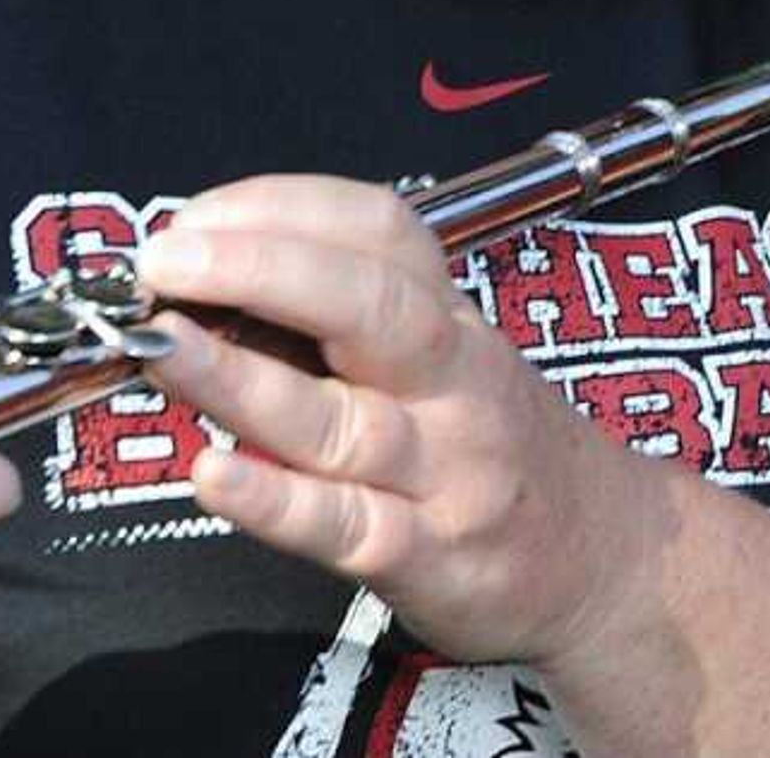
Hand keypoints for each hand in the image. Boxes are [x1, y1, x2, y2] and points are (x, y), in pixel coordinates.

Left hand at [134, 176, 665, 672]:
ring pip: (341, 419)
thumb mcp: (448, 362)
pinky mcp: (432, 561)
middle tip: (167, 260)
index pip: (378, 230)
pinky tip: (215, 476)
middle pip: (371, 305)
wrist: (608, 558)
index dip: (280, 210)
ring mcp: (444, 473)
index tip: (193, 220)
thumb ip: (341, 329)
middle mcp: (454, 383)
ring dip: (241, 378)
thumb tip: (201, 292)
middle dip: (264, 268)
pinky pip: (350, 527)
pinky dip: (279, 502)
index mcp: (450, 319)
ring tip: (161, 345)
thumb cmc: (498, 447)